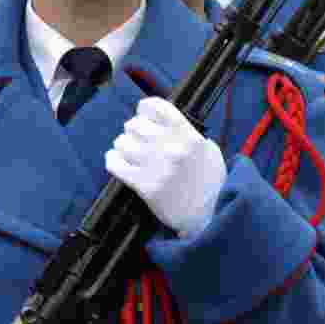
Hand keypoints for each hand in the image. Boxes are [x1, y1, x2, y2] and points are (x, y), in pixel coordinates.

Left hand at [105, 97, 226, 237]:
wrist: (211, 216)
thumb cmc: (211, 182)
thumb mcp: (207, 150)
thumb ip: (187, 133)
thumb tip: (162, 121)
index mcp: (188, 135)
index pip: (156, 107)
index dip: (145, 108)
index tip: (143, 114)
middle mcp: (171, 147)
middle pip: (135, 124)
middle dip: (133, 130)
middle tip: (136, 138)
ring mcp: (156, 167)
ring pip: (122, 142)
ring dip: (122, 146)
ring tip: (128, 152)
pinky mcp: (145, 186)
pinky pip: (115, 164)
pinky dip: (113, 160)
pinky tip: (117, 162)